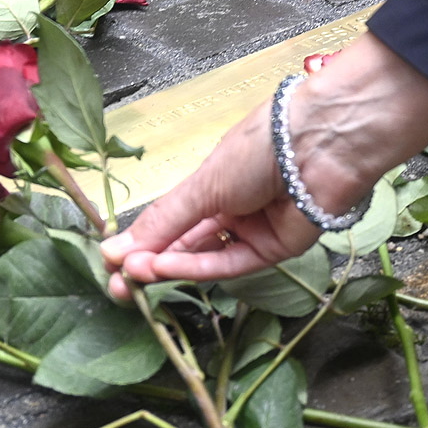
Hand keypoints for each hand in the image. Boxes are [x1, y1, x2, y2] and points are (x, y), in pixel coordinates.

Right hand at [100, 33, 427, 300]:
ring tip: (133, 276)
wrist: (317, 143)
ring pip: (205, 257)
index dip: (141, 242)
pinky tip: (166, 269)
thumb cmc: (259, 147)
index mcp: (214, 184)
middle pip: (185, 245)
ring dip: (168, 268)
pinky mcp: (275, 250)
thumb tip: (116, 250)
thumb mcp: (201, 184)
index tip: (110, 261)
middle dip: (149, 264)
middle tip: (117, 284)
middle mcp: (232, 208)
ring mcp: (254, 230)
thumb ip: (162, 221)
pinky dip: (198, 268)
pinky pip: (231, 264)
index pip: (171, 222)